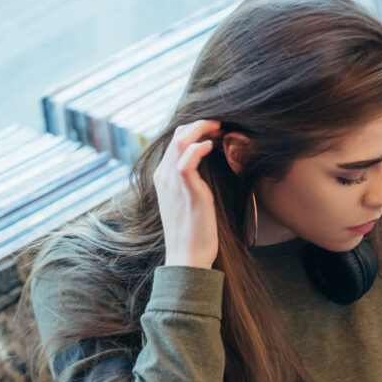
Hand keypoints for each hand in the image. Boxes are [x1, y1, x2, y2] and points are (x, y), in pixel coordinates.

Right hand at [155, 119, 220, 268]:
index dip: (193, 131)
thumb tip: (205, 173)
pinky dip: (199, 147)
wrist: (187, 256)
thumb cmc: (192, 232)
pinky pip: (187, 160)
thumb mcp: (188, 202)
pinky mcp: (187, 190)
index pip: (174, 142)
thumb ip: (191, 184)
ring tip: (218, 128)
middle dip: (198, 125)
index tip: (213, 131)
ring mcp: (173, 182)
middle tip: (219, 125)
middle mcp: (164, 176)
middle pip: (176, 136)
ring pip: (180, 141)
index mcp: (163, 178)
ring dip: (200, 129)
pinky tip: (212, 146)